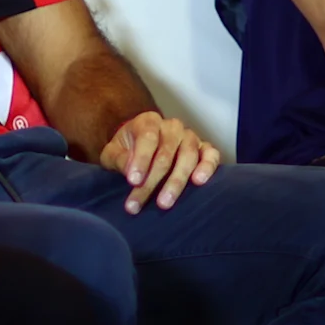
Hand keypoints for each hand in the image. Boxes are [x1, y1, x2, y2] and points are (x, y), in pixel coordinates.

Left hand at [98, 111, 219, 212]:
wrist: (140, 149)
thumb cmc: (126, 152)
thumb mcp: (112, 154)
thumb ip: (119, 159)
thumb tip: (131, 172)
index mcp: (148, 122)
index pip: (147, 137)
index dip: (141, 160)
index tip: (133, 181)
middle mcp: (172, 127)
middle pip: (166, 153)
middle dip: (152, 181)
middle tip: (140, 202)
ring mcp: (190, 137)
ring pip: (188, 156)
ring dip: (176, 181)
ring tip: (164, 203)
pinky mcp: (204, 149)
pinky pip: (211, 155)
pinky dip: (207, 166)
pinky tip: (199, 181)